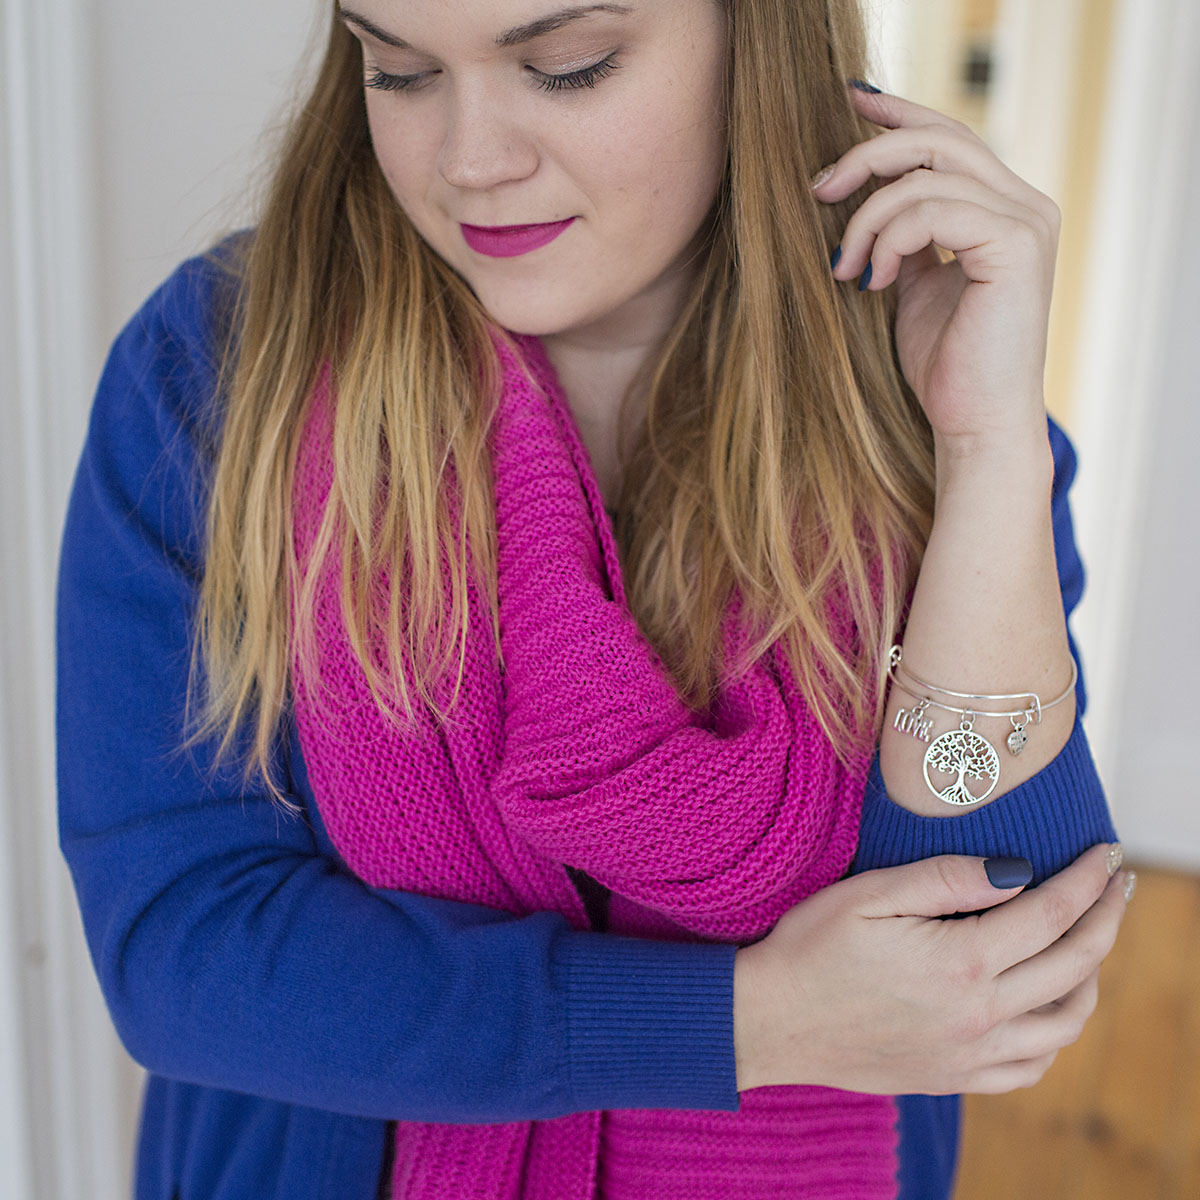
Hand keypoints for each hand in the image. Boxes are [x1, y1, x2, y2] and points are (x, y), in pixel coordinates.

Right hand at [733, 842, 1129, 1094]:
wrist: (769, 1021)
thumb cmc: (810, 948)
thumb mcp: (869, 894)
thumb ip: (946, 879)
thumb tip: (1016, 871)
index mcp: (961, 962)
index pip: (1051, 913)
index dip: (1087, 879)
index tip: (1108, 852)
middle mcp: (979, 1015)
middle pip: (1075, 965)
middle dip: (1106, 918)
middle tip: (1117, 885)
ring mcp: (970, 1053)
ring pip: (1065, 1023)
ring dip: (1090, 977)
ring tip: (1086, 942)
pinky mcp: (953, 1077)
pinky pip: (1031, 1066)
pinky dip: (1056, 1035)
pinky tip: (1045, 1007)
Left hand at [812, 84, 1061, 450]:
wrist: (974, 425)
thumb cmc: (944, 366)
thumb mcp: (914, 288)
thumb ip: (904, 237)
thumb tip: (863, 196)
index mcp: (1005, 208)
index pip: (949, 138)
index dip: (896, 116)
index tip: (845, 107)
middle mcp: (1026, 205)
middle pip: (938, 139)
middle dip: (866, 156)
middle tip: (818, 189)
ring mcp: (1027, 222)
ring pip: (928, 175)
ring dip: (867, 218)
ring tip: (846, 268)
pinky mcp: (1016, 246)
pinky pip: (935, 210)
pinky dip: (890, 238)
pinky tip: (874, 280)